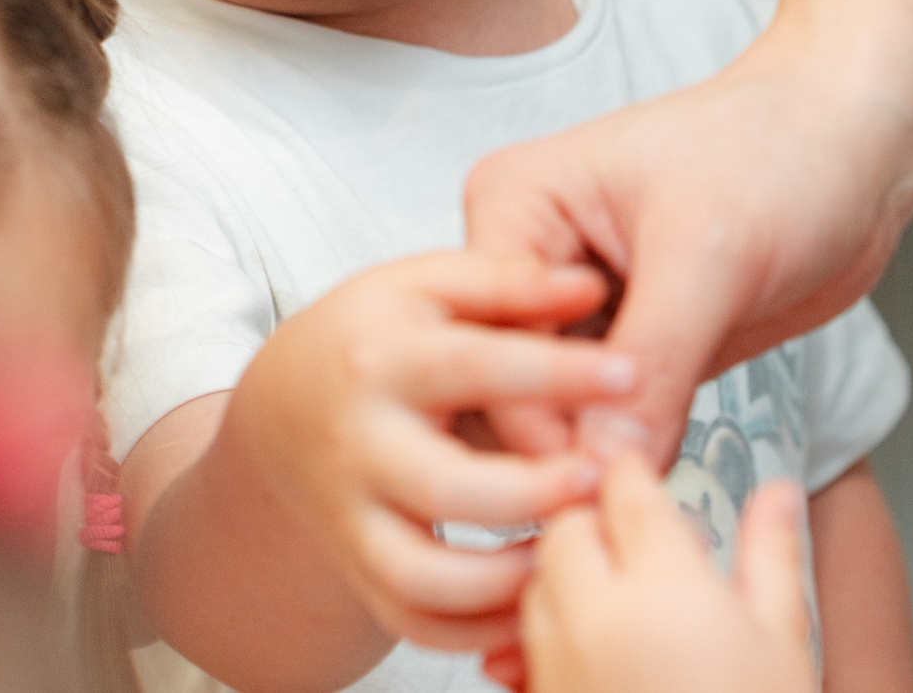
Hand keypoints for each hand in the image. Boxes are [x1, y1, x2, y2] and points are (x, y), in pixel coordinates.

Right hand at [221, 252, 638, 653]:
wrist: (283, 405)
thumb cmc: (372, 336)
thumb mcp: (430, 284)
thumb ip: (510, 281)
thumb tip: (589, 285)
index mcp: (383, 356)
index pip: (475, 365)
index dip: (558, 371)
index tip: (629, 374)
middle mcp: (362, 441)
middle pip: (446, 487)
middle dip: (531, 495)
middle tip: (600, 482)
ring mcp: (355, 514)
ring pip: (425, 577)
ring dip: (508, 582)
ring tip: (573, 550)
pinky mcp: (361, 569)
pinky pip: (417, 624)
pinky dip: (479, 632)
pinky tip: (536, 600)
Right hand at [464, 59, 912, 468]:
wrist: (856, 150)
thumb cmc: (781, 148)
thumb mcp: (710, 253)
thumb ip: (654, 358)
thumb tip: (604, 459)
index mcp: (514, 204)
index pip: (488, 337)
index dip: (531, 416)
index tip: (586, 481)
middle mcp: (531, 258)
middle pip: (503, 383)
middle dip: (557, 447)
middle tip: (618, 496)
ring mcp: (576, 308)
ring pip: (550, 413)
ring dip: (592, 458)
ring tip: (638, 495)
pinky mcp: (624, 347)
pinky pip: (604, 421)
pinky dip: (628, 452)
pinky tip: (658, 470)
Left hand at [507, 455, 817, 692]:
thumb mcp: (786, 643)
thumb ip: (772, 555)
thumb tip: (776, 492)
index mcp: (665, 592)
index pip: (624, 488)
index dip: (630, 468)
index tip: (637, 467)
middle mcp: (597, 623)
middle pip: (564, 527)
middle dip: (592, 520)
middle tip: (637, 538)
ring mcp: (559, 669)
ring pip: (535, 583)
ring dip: (566, 575)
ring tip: (623, 597)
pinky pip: (522, 648)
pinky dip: (549, 635)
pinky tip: (600, 652)